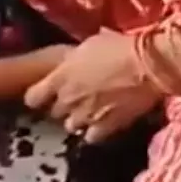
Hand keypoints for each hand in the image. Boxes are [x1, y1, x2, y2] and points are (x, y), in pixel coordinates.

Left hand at [23, 28, 160, 143]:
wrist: (147, 66)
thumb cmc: (118, 47)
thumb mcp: (91, 44)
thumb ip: (77, 58)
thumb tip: (76, 57)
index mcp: (60, 77)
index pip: (33, 97)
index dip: (37, 96)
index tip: (44, 94)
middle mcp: (68, 100)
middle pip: (54, 112)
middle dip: (63, 106)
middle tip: (76, 98)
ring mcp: (85, 117)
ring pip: (71, 126)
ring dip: (78, 119)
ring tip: (90, 112)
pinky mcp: (105, 128)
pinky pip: (91, 137)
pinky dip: (95, 131)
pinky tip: (103, 123)